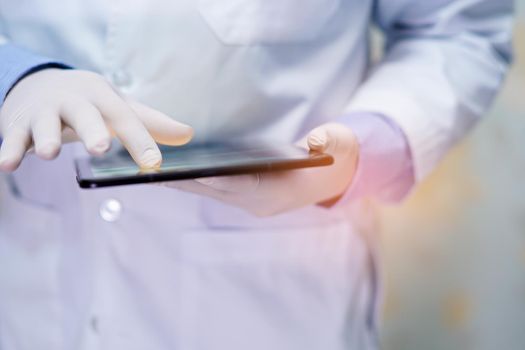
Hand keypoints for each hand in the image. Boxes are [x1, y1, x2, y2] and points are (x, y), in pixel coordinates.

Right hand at [0, 69, 192, 170]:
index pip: (125, 118)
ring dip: (46, 138)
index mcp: (102, 97)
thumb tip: (189, 135)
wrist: (39, 83)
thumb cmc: (89, 102)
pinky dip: (9, 150)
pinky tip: (7, 165)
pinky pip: (13, 137)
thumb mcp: (119, 107)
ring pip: (44, 125)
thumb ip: (151, 123)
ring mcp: (44, 112)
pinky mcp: (18, 124)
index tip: (154, 164)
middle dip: (92, 130)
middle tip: (101, 147)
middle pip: (84, 115)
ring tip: (48, 153)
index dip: (140, 140)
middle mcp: (74, 101)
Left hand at [162, 123, 358, 216]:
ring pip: (209, 192)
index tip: (191, 173)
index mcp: (281, 192)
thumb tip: (316, 143)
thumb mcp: (339, 143)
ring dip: (181, 183)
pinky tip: (169, 169)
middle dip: (184, 182)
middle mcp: (260, 202)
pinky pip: (211, 188)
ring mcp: (250, 201)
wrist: (334, 173)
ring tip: (148, 169)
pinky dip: (191, 180)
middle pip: (216, 191)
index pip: (245, 187)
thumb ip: (330, 142)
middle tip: (150, 171)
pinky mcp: (242, 195)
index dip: (219, 180)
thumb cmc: (335, 155)